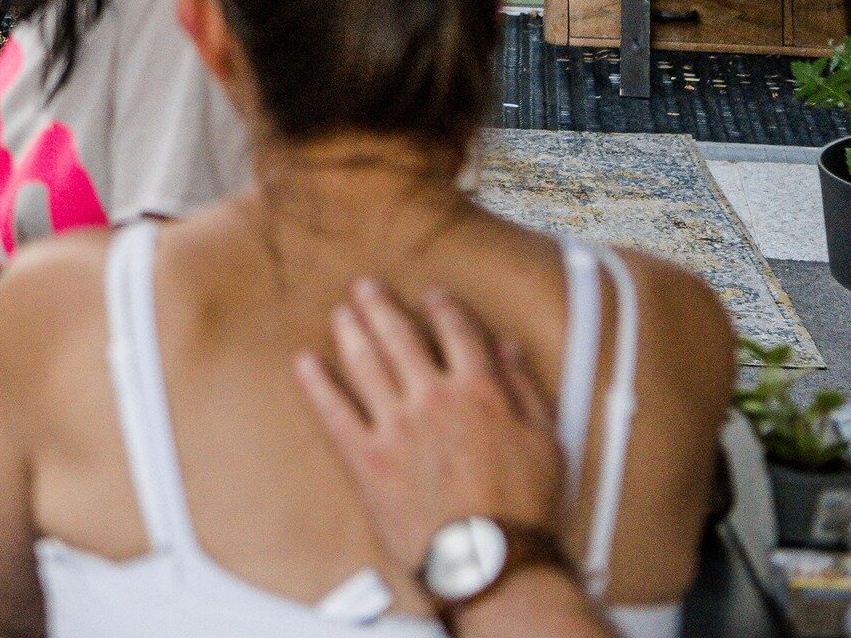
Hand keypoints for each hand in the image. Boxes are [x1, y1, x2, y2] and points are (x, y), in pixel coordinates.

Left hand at [293, 279, 568, 603]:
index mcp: (479, 390)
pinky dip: (316, 384)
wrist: (489, 561)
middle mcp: (433, 398)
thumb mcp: (546, 440)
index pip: (456, 331)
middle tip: (366, 289)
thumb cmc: (522, 510)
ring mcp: (396, 427)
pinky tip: (304, 364)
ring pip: (365, 363)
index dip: (442, 308)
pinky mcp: (367, 459)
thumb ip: (524, 387)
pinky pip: (333, 412)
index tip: (432, 298)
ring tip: (341, 315)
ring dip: (350, 332)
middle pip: (400, 336)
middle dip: (380, 307)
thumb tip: (506, 349)